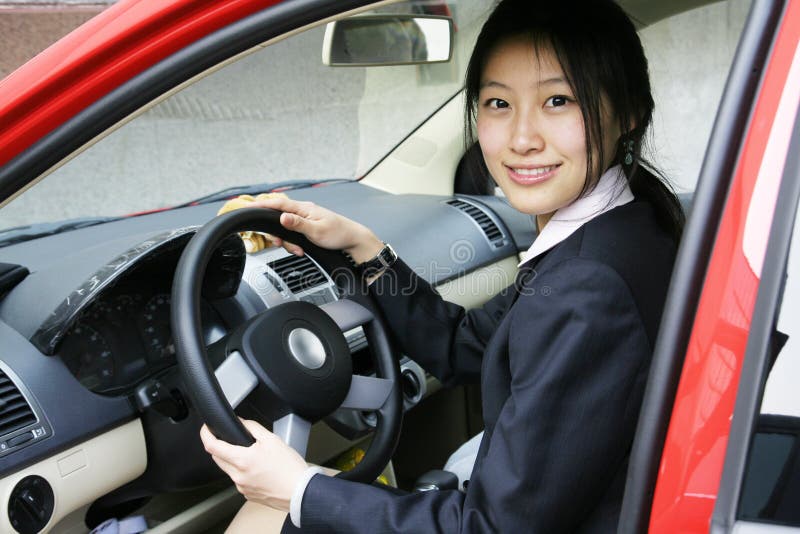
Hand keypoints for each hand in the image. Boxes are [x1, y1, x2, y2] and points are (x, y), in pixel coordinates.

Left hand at [200, 419, 309, 511]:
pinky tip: (258, 469)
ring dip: (233, 460)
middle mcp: (238, 476)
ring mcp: (241, 487)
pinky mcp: (247, 494)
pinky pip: (238, 480)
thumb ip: (252, 427)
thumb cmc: (290, 468)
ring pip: (228, 469)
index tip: (206, 429)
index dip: (206, 434)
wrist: (300, 491)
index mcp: (242, 460)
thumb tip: (240, 422)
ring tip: (253, 456)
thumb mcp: (272, 439)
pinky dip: (242, 472)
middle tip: (234, 440)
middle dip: (220, 447)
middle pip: (217, 458)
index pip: (212, 446)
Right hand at [251, 196, 383, 262]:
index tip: (247, 208)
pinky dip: (293, 243)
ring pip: (284, 229)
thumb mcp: (316, 231)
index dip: (261, 205)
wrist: (352, 240)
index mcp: (303, 208)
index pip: (277, 203)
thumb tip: (282, 217)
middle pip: (278, 218)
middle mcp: (302, 211)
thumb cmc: (338, 234)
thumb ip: (298, 224)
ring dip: (287, 242)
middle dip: (277, 234)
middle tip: (280, 244)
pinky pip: (292, 234)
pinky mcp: (306, 227)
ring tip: (298, 249)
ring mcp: (304, 219)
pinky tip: (301, 249)